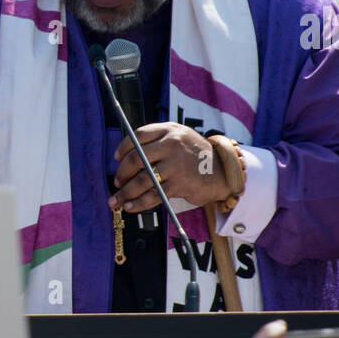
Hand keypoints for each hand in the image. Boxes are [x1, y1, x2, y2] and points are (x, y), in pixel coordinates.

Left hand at [111, 123, 228, 212]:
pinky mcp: (180, 183)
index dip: (123, 147)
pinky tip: (130, 206)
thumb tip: (126, 158)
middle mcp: (172, 144)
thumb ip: (158, 142)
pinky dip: (139, 202)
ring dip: (125, 192)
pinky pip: (154, 194)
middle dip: (121, 173)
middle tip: (117, 182)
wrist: (222, 171)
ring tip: (116, 200)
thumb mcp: (180, 138)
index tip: (117, 158)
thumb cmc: (196, 156)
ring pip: (142, 179)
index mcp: (170, 130)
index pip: (138, 136)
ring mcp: (176, 164)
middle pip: (136, 158)